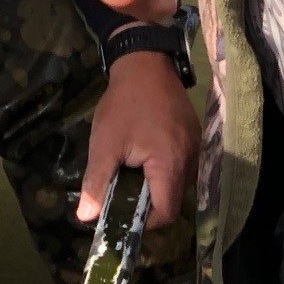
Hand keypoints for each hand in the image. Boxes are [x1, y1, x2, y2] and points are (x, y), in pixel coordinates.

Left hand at [79, 51, 199, 228]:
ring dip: (157, 186)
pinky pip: (182, 166)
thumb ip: (97, 182)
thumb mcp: (104, 143)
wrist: (145, 62)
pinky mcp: (194, 137)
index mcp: (170, 164)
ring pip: (179, 184)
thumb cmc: (123, 104)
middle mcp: (190, 160)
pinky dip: (165, 170)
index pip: (167, 212)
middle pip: (174, 200)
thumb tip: (87, 218)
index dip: (145, 221)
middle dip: (149, 204)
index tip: (123, 213)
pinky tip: (145, 157)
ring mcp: (196, 147)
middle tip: (123, 193)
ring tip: (133, 174)